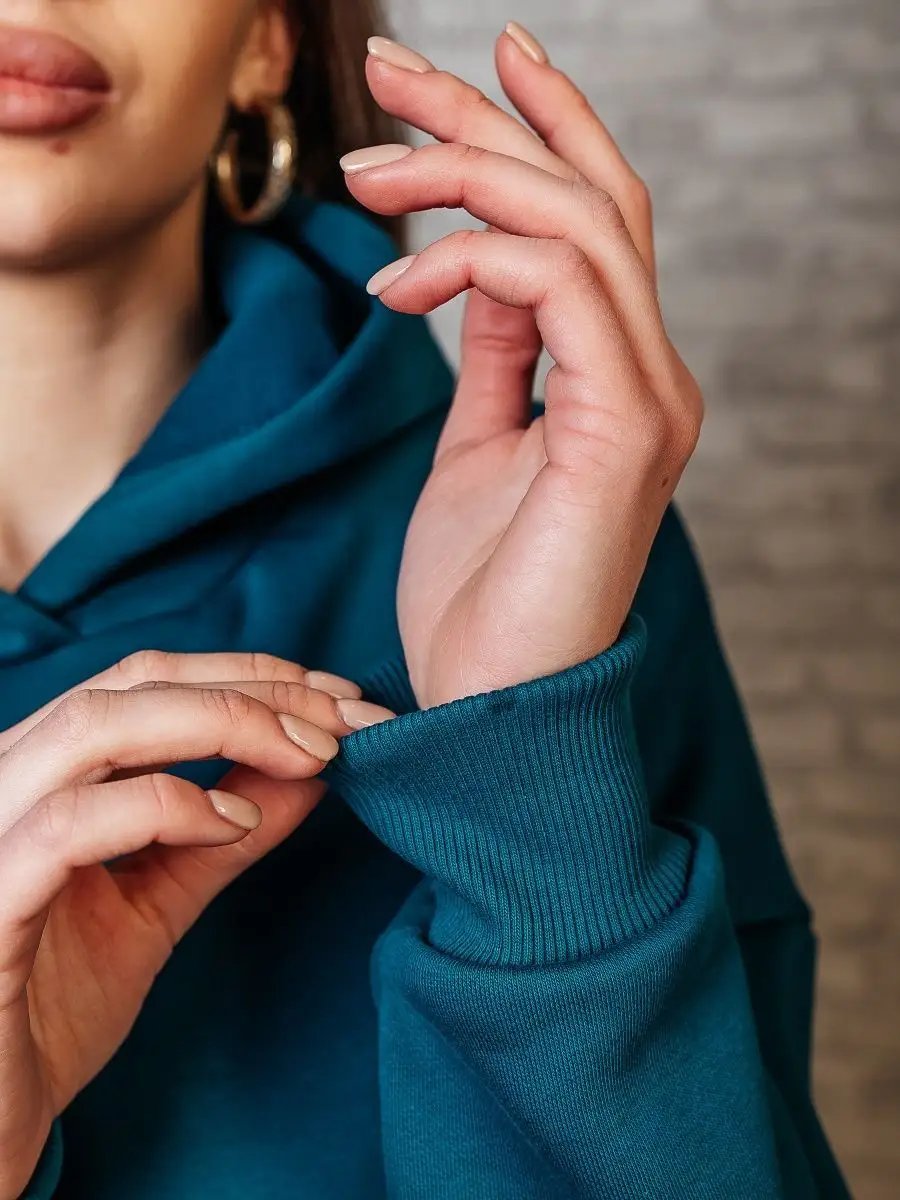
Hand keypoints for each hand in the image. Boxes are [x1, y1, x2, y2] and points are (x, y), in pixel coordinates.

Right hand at [0, 651, 391, 1199]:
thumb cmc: (50, 1011)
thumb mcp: (155, 906)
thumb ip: (222, 838)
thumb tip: (311, 771)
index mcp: (39, 775)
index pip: (146, 679)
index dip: (249, 674)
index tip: (340, 695)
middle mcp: (3, 783)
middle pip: (131, 683)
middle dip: (254, 691)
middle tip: (346, 719)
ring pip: (95, 727)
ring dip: (219, 723)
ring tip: (306, 757)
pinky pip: (65, 826)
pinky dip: (161, 806)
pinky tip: (231, 823)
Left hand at [342, 28, 702, 707]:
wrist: (492, 710)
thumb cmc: (480, 598)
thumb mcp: (475, 447)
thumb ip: (497, 353)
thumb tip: (475, 265)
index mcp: (619, 381)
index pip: (592, 225)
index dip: (536, 133)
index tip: (459, 74)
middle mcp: (651, 376)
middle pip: (592, 196)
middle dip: (488, 117)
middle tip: (388, 69)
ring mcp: (649, 400)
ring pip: (580, 222)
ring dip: (464, 174)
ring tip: (365, 177)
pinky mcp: (623, 430)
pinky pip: (558, 289)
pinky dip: (470, 260)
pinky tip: (393, 289)